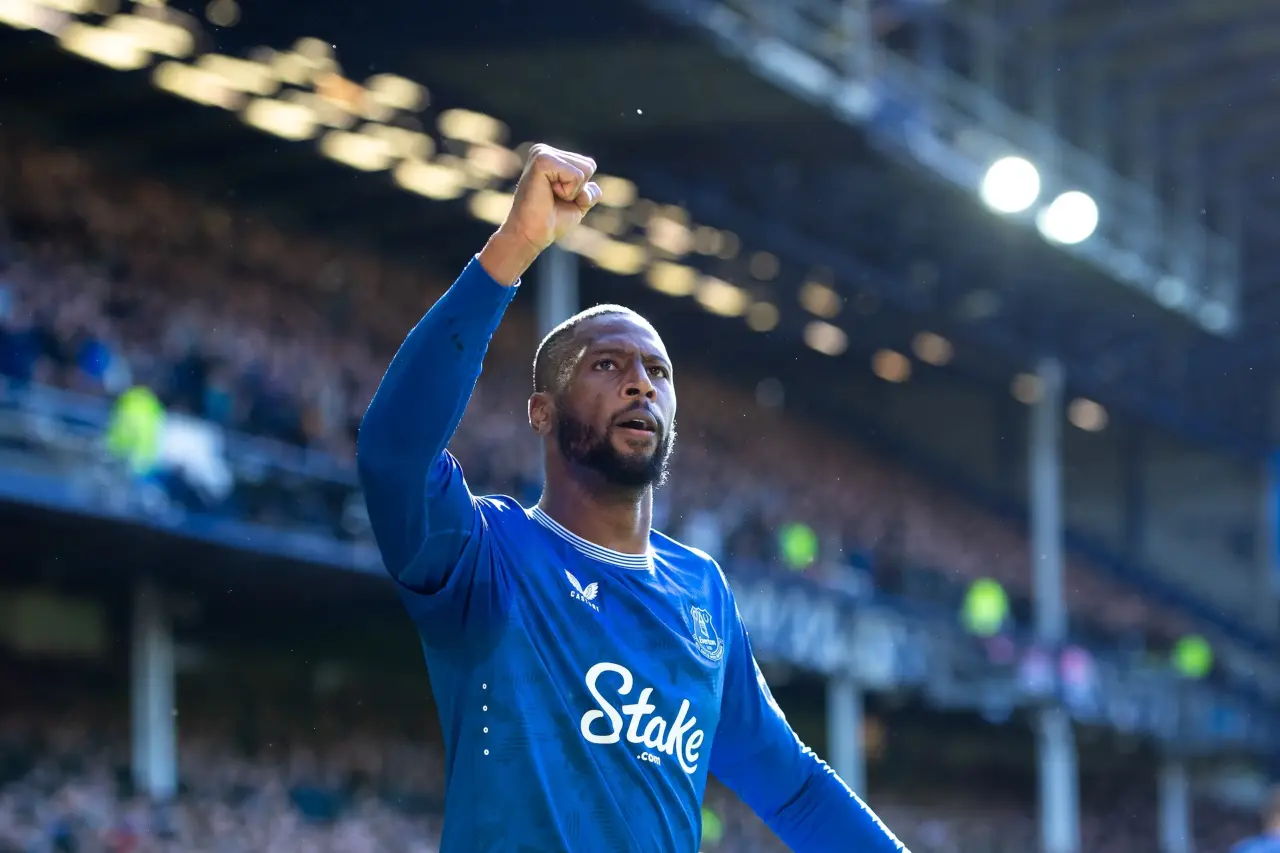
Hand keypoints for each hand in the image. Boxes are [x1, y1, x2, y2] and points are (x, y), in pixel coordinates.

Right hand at [478, 144, 601, 284]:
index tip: (557, 199)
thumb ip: (589, 191)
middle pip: (589, 166)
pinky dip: (568, 192)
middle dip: (578, 190)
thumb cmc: (551, 221)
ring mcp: (542, 152)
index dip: (580, 191)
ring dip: (573, 192)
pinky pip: (576, 175)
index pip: (588, 166)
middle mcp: (545, 150)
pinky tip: (547, 195)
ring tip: (549, 197)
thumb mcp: (577, 204)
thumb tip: (593, 185)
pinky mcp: (541, 160)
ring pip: (586, 170)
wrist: (530, 235)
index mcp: (552, 157)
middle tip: (554, 199)